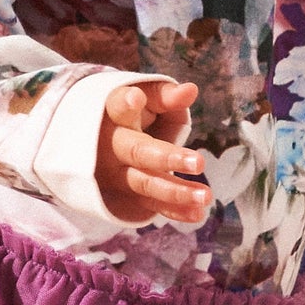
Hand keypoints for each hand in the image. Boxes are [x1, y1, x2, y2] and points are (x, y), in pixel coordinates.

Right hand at [96, 81, 208, 224]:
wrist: (98, 147)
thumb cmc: (133, 116)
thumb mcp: (145, 99)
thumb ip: (165, 96)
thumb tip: (191, 90)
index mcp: (114, 116)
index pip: (117, 107)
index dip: (126, 104)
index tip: (135, 98)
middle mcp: (113, 147)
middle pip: (138, 152)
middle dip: (167, 158)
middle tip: (199, 162)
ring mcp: (118, 174)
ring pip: (145, 184)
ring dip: (176, 192)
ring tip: (206, 196)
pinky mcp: (127, 195)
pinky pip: (151, 206)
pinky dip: (174, 211)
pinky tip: (197, 214)